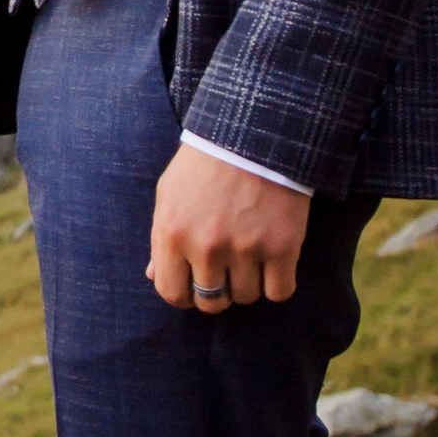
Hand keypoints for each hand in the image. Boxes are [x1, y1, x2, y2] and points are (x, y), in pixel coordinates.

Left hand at [147, 143, 310, 308]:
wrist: (253, 134)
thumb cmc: (204, 165)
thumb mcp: (169, 195)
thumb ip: (161, 239)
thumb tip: (154, 276)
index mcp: (173, 235)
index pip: (172, 293)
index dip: (184, 294)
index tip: (195, 284)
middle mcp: (207, 247)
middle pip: (212, 302)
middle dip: (217, 292)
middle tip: (226, 272)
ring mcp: (246, 248)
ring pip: (246, 297)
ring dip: (248, 283)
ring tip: (250, 256)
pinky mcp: (283, 247)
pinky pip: (279, 292)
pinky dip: (278, 283)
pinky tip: (274, 262)